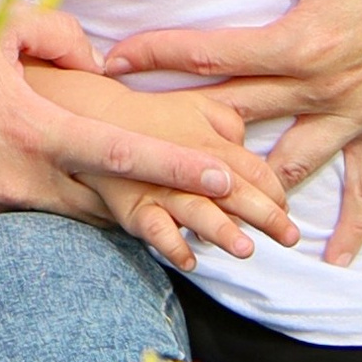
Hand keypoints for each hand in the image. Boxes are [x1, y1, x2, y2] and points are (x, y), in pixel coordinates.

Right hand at [0, 1, 300, 240]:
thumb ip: (57, 31)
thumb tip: (98, 60)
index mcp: (33, 133)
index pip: (120, 155)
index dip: (177, 167)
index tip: (227, 177)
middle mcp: (25, 181)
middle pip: (117, 201)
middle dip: (176, 212)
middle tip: (241, 220)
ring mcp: (7, 205)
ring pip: (86, 210)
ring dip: (135, 211)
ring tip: (197, 218)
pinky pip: (51, 208)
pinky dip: (87, 204)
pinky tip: (121, 200)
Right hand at [25, 67, 295, 264]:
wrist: (72, 109)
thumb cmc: (138, 107)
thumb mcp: (195, 103)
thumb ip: (224, 119)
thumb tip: (244, 140)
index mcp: (202, 134)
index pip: (249, 165)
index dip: (272, 189)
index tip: (287, 207)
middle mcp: (180, 158)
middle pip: (230, 189)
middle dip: (262, 213)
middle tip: (290, 235)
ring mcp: (150, 182)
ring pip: (192, 208)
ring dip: (220, 229)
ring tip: (246, 248)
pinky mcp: (122, 202)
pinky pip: (147, 227)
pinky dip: (168, 243)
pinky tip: (188, 258)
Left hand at [97, 0, 361, 263]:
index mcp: (300, 41)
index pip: (210, 55)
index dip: (156, 55)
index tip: (112, 64)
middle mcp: (324, 87)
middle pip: (237, 118)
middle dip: (182, 131)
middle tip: (132, 146)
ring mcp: (355, 113)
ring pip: (291, 164)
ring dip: (250, 190)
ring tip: (205, 215)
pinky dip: (351, 225)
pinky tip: (328, 261)